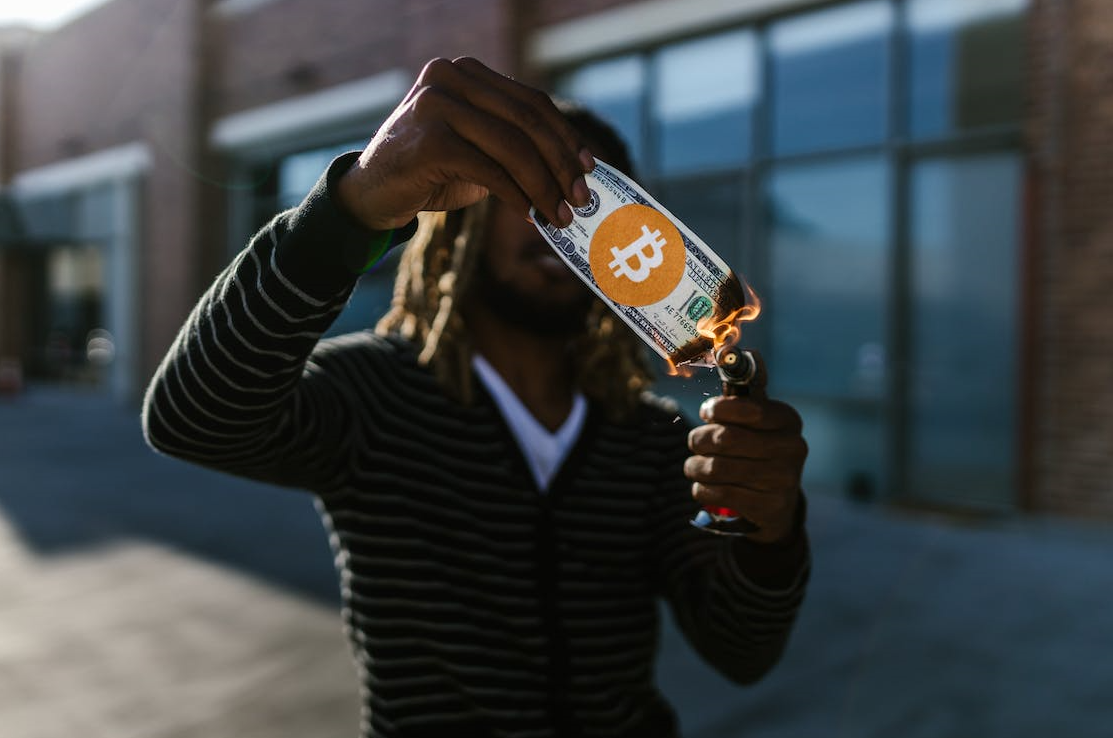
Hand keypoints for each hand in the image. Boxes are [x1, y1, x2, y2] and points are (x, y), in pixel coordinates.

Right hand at [337, 56, 594, 230]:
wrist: (370, 194)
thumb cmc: (429, 173)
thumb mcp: (476, 149)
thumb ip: (514, 145)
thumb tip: (572, 170)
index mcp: (466, 72)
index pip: (530, 101)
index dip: (564, 135)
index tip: (588, 167)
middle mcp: (449, 78)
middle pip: (526, 121)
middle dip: (560, 164)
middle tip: (580, 198)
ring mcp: (436, 105)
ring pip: (512, 147)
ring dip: (544, 187)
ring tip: (561, 215)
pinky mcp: (430, 140)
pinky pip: (490, 171)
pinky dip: (517, 196)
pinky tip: (531, 215)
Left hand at [685, 395, 807, 543]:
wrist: (776, 502)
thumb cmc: (757, 449)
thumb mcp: (755, 420)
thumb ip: (739, 392)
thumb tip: (724, 351)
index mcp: (788, 420)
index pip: (751, 409)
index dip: (719, 409)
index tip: (707, 412)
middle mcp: (792, 448)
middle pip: (727, 438)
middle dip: (700, 438)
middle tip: (695, 441)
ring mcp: (783, 479)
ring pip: (718, 467)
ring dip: (696, 465)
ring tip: (695, 465)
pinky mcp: (769, 506)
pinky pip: (718, 493)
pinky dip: (702, 488)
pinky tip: (705, 485)